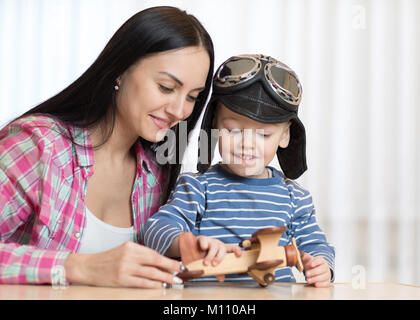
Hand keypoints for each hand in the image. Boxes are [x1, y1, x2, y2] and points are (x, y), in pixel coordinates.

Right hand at [64, 241, 183, 287]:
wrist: (87, 267)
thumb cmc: (107, 259)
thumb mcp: (124, 251)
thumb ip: (140, 255)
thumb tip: (160, 262)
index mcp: (131, 246)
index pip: (154, 254)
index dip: (168, 260)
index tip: (179, 264)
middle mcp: (129, 255)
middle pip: (155, 262)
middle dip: (171, 268)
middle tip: (182, 272)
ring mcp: (125, 268)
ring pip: (151, 273)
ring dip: (165, 278)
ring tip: (174, 281)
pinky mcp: (121, 279)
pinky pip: (141, 283)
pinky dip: (153, 285)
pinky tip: (160, 286)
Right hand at [197, 236, 241, 281]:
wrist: (193, 249)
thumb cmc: (206, 256)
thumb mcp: (212, 263)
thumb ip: (218, 271)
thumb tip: (221, 279)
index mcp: (223, 250)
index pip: (233, 248)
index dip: (237, 250)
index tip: (239, 255)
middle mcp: (218, 244)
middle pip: (222, 249)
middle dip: (219, 258)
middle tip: (214, 264)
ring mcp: (211, 241)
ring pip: (214, 247)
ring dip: (210, 256)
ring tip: (206, 263)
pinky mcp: (203, 239)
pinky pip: (204, 241)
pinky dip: (204, 245)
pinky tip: (202, 249)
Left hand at [301, 252, 330, 287]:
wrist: (316, 272)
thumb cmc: (312, 265)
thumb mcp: (307, 260)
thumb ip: (304, 257)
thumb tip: (300, 254)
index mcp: (321, 261)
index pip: (320, 260)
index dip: (316, 262)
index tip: (311, 264)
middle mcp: (325, 267)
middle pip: (322, 269)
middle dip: (314, 272)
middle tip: (307, 274)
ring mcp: (327, 275)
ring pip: (324, 276)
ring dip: (316, 279)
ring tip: (308, 280)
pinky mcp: (327, 281)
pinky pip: (326, 283)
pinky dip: (321, 284)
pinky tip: (315, 284)